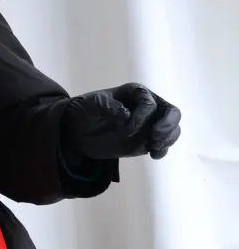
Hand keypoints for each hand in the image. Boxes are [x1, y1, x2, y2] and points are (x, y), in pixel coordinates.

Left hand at [62, 83, 181, 160]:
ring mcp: (149, 124)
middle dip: (168, 125)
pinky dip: (163, 149)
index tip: (126, 130)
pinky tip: (154, 155)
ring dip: (168, 139)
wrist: (77, 130)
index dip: (142, 117)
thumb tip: (126, 115)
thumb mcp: (92, 104)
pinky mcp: (146, 140)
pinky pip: (163, 144)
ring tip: (154, 148)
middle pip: (171, 112)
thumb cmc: (85, 110)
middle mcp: (147, 107)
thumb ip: (108, 106)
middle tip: (155, 137)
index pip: (149, 103)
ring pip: (172, 128)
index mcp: (135, 93)